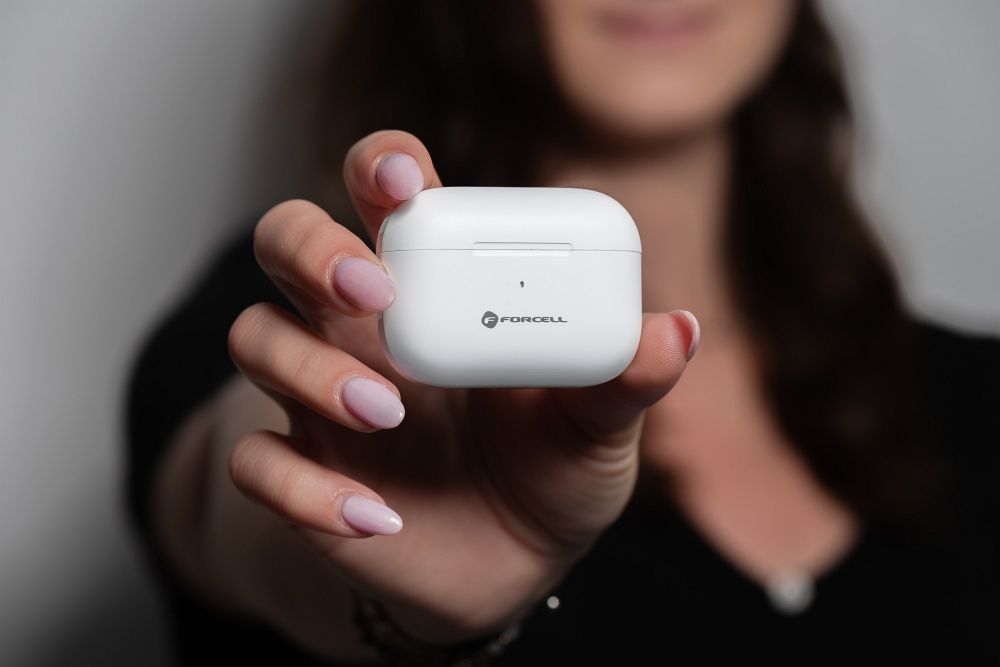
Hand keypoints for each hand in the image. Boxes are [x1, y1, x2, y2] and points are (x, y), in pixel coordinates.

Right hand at [225, 129, 698, 642]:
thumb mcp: (598, 427)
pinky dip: (303, 489)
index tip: (404, 180)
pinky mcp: (302, 470)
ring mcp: (321, 395)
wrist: (512, 566)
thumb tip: (677, 331)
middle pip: (286, 240)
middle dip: (311, 248)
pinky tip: (375, 517)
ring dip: (311, 369)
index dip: (379, 166)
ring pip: (255, 338)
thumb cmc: (552, 470)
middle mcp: (364, 326)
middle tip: (375, 292)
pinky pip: (254, 462)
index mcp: (438, 287)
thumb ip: (624, 379)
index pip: (385, 193)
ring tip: (392, 415)